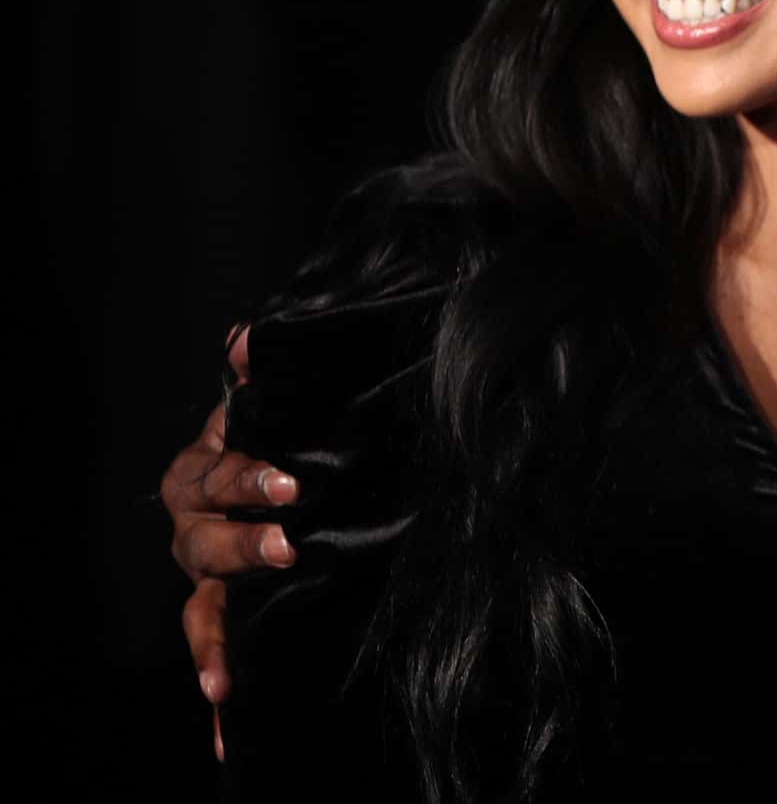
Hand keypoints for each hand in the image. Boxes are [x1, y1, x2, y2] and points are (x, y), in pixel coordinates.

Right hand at [161, 328, 294, 755]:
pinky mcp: (230, 611)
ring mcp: (209, 575)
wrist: (290, 466)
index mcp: (206, 470)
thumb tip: (248, 338)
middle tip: (286, 549)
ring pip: (202, 608)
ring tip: (225, 683)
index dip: (246, 478)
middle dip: (241, 548)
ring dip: (213, 644)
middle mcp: (197, 526)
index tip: (290, 485)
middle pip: (202, 543)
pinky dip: (220, 687)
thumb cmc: (283, 432)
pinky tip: (228, 729)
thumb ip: (265, 375)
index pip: (214, 473)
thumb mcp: (278, 403)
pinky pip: (217, 650)